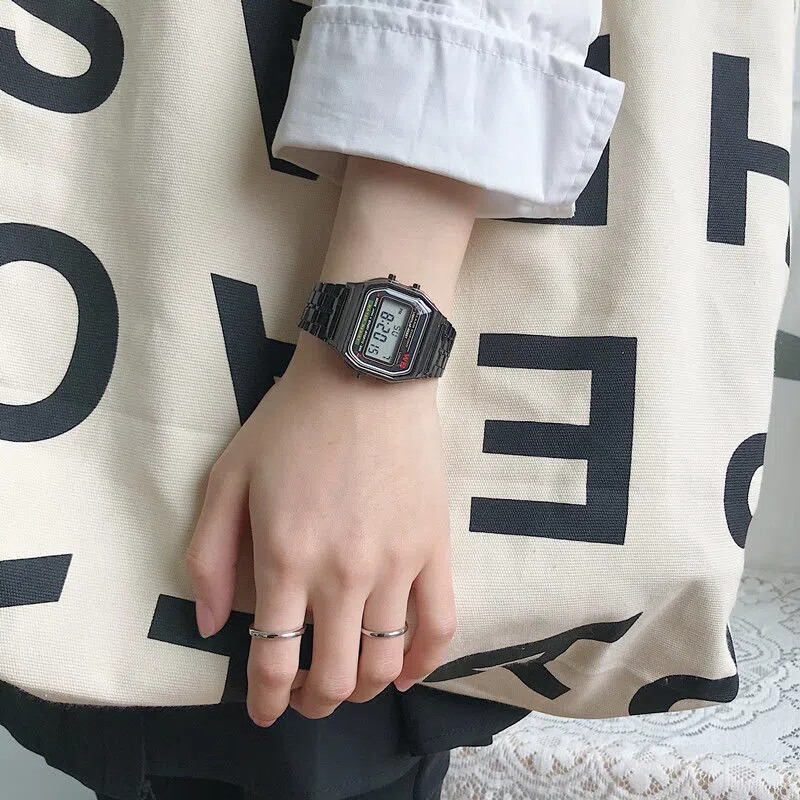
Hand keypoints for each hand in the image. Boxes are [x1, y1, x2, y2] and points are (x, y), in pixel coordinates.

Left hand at [185, 332, 457, 725]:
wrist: (367, 376)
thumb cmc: (292, 423)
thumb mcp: (228, 477)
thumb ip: (208, 556)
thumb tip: (211, 627)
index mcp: (286, 558)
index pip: (274, 662)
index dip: (265, 702)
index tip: (262, 711)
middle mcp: (344, 574)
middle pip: (334, 677)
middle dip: (313, 704)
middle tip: (302, 697)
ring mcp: (398, 563)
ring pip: (386, 662)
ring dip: (363, 689)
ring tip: (348, 681)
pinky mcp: (435, 548)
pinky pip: (441, 625)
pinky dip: (424, 662)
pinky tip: (406, 671)